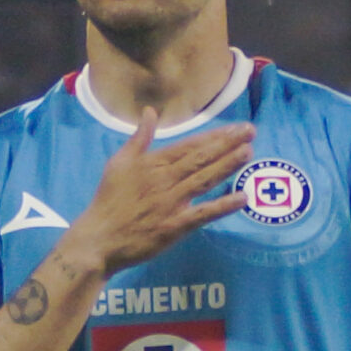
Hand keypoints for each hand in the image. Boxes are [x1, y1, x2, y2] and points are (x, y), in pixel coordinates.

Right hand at [63, 111, 252, 273]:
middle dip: (228, 144)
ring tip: (248, 153)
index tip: (236, 128)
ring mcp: (171, 203)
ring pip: (204, 180)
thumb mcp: (118, 163)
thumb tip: (149, 112)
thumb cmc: (109, 200)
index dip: (215, 136)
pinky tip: (242, 197)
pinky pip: (202, 214)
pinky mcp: (174, 227)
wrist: (99, 238)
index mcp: (152, 163)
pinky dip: (222, 206)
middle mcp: (164, 180)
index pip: (189, 145)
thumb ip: (139, 138)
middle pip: (201, 158)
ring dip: (228, 166)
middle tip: (251, 132)